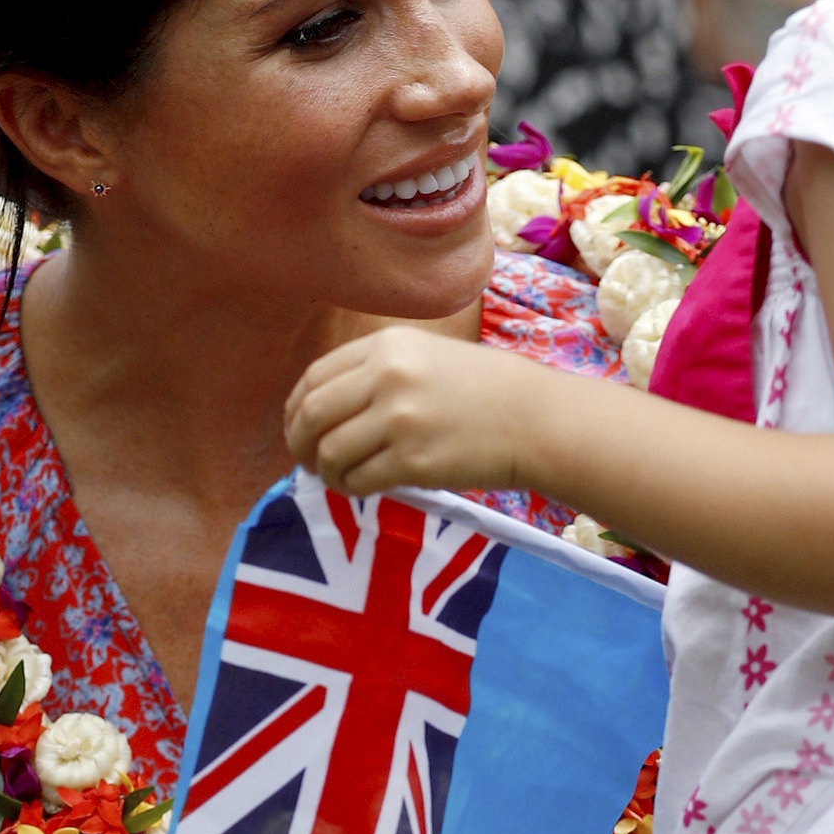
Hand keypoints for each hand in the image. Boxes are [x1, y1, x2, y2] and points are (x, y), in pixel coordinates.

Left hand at [286, 327, 538, 493]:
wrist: (536, 420)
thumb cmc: (486, 391)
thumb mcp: (427, 356)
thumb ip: (377, 372)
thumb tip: (323, 410)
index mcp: (387, 345)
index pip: (315, 376)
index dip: (296, 408)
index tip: (299, 427)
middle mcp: (388, 377)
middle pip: (312, 414)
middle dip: (299, 442)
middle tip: (307, 460)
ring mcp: (400, 420)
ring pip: (330, 452)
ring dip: (325, 471)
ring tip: (337, 478)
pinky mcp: (414, 461)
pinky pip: (359, 480)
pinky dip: (351, 488)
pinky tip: (361, 488)